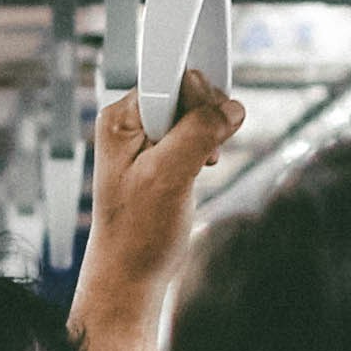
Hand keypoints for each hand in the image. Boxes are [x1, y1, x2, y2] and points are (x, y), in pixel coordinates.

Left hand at [80, 72, 240, 294]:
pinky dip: (208, 147)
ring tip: (197, 168)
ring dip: (209, 136)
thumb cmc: (138, 234)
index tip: (208, 127)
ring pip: (197, 112)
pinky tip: (200, 169)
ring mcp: (148, 138)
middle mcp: (131, 122)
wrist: (133, 274)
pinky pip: (198, 131)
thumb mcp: (168, 178)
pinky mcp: (164, 153)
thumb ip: (197, 134)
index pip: (170, 77)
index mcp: (120, 118)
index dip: (197, 97)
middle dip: (206, 118)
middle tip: (202, 156)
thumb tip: (231, 107)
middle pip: (187, 90)